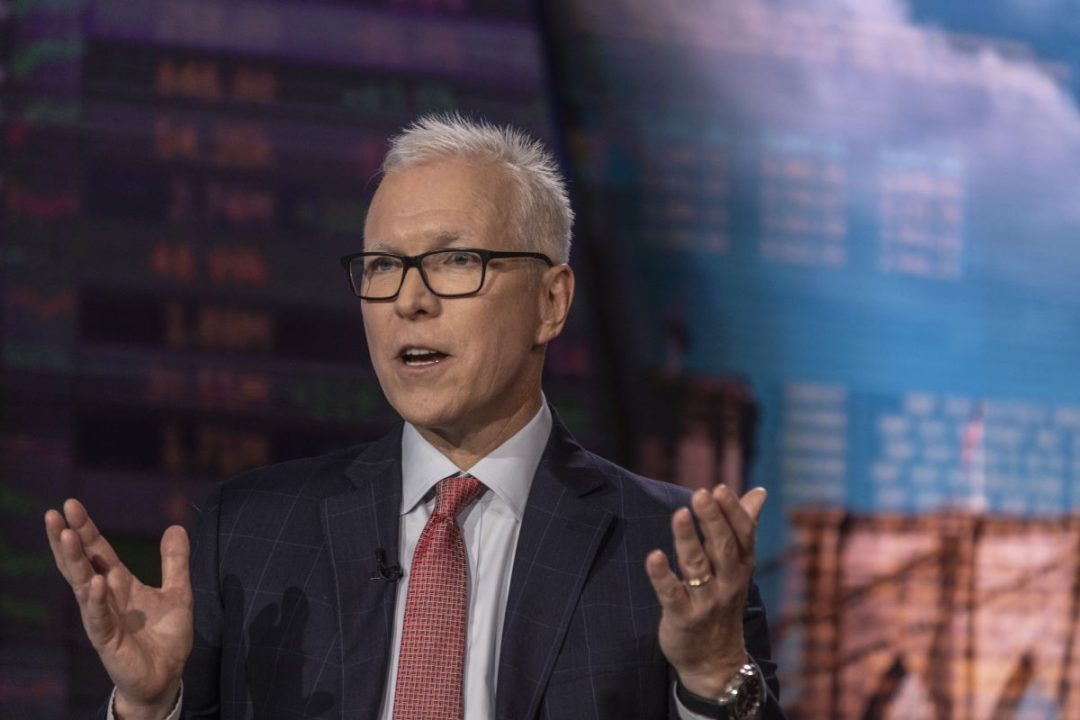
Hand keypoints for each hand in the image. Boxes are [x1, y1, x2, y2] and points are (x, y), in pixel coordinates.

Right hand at [45, 499, 191, 718]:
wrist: (167, 677)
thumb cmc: (165, 637)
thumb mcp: (178, 592)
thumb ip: (175, 561)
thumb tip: (176, 526)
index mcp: (120, 584)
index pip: (97, 551)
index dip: (86, 529)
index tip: (71, 504)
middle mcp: (105, 598)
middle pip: (81, 564)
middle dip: (68, 539)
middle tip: (55, 514)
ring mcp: (103, 618)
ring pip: (82, 586)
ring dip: (74, 562)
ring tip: (68, 536)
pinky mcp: (108, 641)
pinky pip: (99, 618)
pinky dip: (96, 600)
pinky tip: (95, 582)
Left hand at [645, 485, 766, 697]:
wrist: (716, 662)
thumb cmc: (724, 601)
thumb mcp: (738, 566)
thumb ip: (744, 526)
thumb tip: (759, 492)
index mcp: (741, 566)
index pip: (742, 535)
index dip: (732, 512)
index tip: (720, 488)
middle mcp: (727, 582)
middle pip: (723, 547)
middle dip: (713, 520)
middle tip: (702, 493)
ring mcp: (705, 601)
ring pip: (697, 566)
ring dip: (688, 539)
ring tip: (680, 513)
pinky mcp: (682, 616)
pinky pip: (671, 594)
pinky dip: (662, 575)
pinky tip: (653, 556)